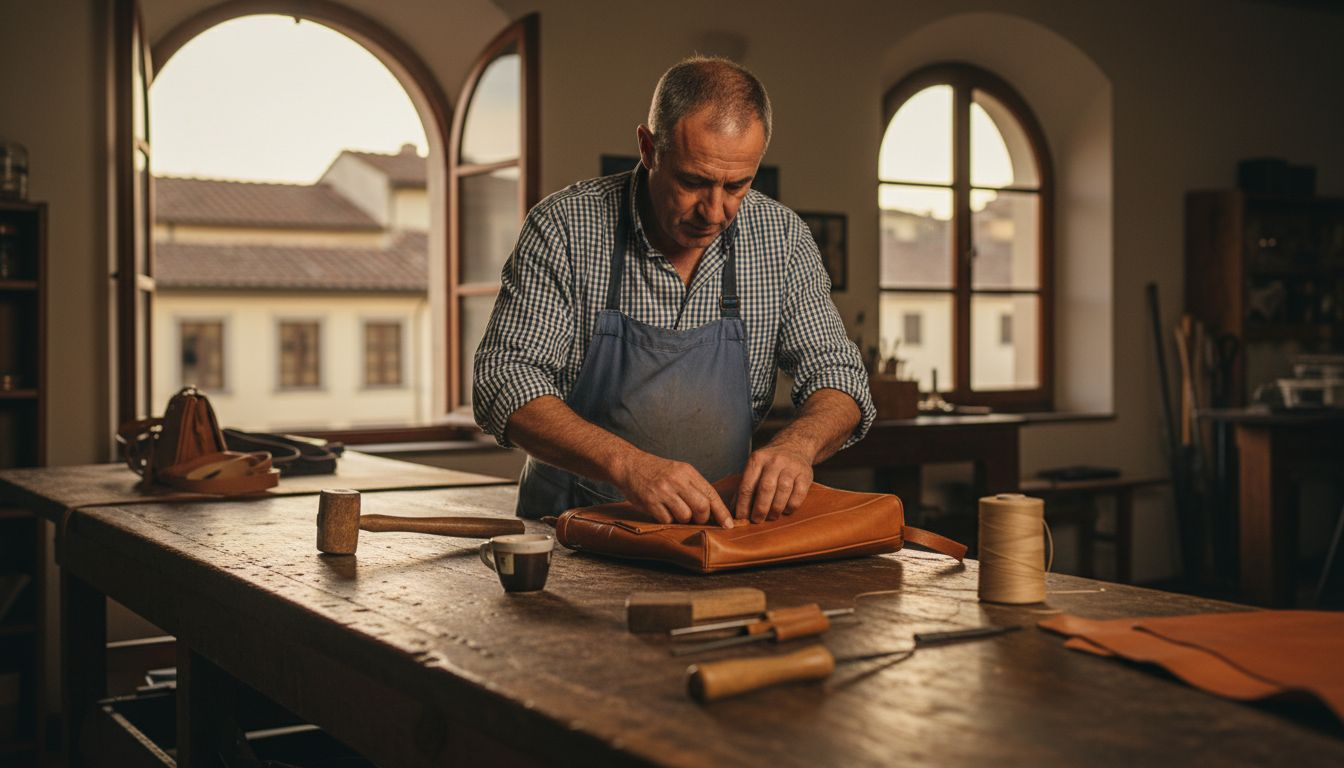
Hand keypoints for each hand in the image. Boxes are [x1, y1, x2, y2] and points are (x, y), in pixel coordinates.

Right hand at [615, 453, 733, 527]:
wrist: (629, 464)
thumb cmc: (657, 471)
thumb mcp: (679, 471)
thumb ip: (694, 487)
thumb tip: (713, 509)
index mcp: (688, 472)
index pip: (711, 494)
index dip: (722, 512)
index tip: (729, 525)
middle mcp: (677, 480)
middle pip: (702, 507)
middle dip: (702, 518)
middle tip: (696, 519)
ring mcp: (663, 491)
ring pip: (685, 516)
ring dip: (683, 519)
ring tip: (675, 511)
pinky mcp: (650, 501)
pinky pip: (667, 519)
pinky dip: (667, 520)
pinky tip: (661, 510)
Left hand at [734, 443, 813, 522]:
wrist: (794, 447)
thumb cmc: (769, 464)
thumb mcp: (754, 468)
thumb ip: (745, 487)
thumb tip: (735, 511)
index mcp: (757, 459)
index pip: (747, 486)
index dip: (743, 505)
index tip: (741, 518)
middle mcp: (774, 461)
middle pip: (765, 488)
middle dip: (760, 509)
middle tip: (757, 520)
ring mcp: (791, 466)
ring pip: (783, 491)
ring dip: (775, 509)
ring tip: (771, 517)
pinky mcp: (806, 474)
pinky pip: (798, 495)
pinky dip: (790, 506)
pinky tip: (785, 510)